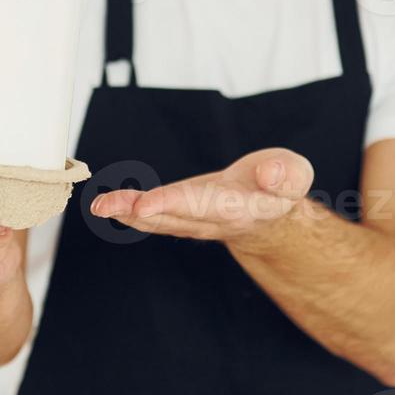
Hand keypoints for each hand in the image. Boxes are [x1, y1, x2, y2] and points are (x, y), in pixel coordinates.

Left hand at [89, 147, 313, 246]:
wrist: (271, 215)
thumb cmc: (281, 188)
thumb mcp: (294, 174)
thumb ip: (285, 174)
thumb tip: (269, 174)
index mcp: (239, 208)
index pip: (203, 205)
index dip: (174, 204)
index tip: (146, 204)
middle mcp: (212, 219)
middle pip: (171, 215)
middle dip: (138, 210)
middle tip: (107, 204)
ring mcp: (195, 221)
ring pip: (158, 219)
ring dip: (126, 213)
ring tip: (100, 205)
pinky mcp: (183, 216)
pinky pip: (154, 217)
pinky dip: (130, 211)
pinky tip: (108, 205)